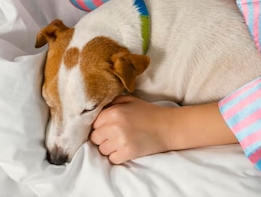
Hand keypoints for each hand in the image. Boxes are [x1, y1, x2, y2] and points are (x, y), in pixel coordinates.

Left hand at [90, 95, 237, 164]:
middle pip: (95, 138)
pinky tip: (126, 149)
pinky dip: (117, 156)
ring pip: (102, 150)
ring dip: (110, 148)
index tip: (107, 127)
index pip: (93, 124)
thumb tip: (95, 110)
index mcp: (113, 112)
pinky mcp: (128, 153)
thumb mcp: (130, 100)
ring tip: (121, 142)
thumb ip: (111, 103)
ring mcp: (121, 141)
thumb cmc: (148, 112)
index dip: (100, 126)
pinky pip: (112, 159)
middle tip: (114, 135)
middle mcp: (114, 126)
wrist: (168, 126)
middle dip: (103, 137)